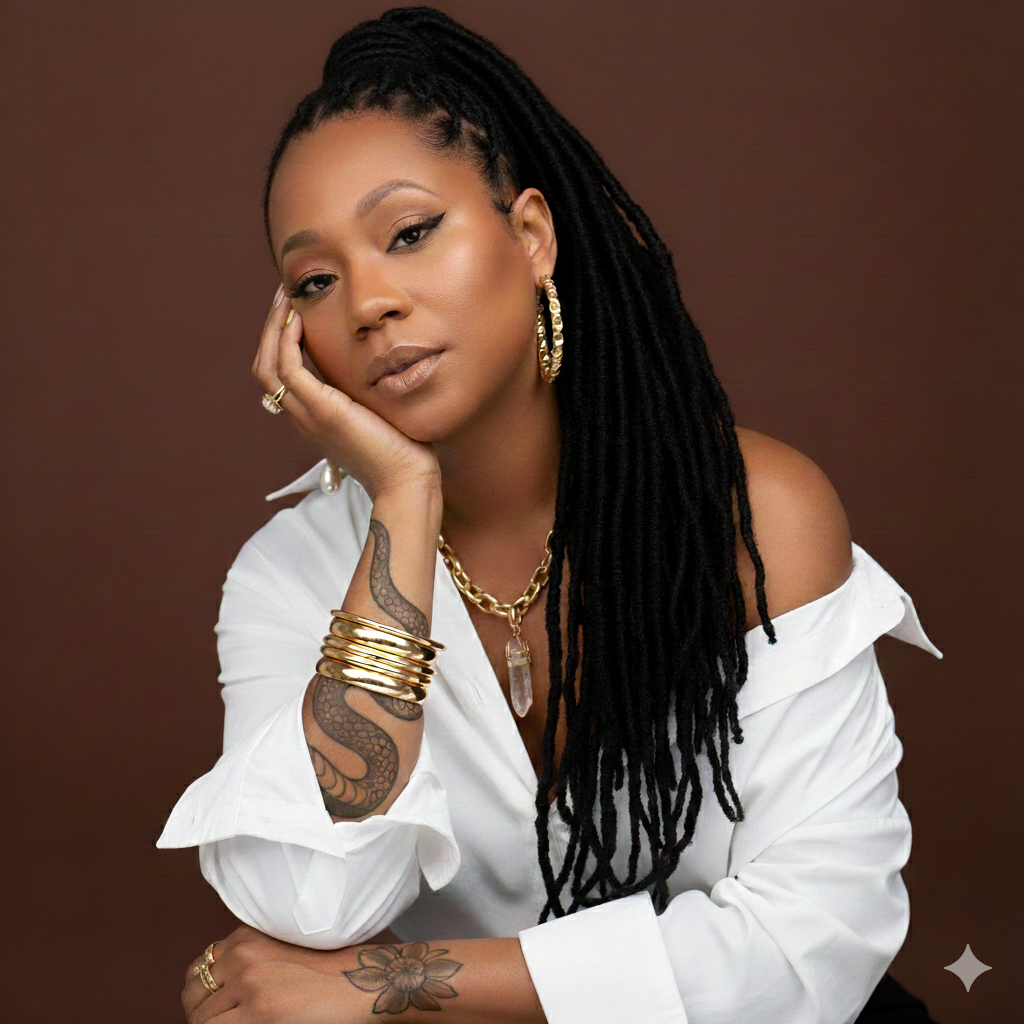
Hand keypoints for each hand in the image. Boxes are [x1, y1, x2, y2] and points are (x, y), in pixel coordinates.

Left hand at [182, 925, 370, 1023]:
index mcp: (245, 939)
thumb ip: (246, 965)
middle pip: (194, 999)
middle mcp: (242, 956)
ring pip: (203, 1021)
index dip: (197, 999)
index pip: (196, 973)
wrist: (357, 981)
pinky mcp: (258, 1011)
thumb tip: (212, 995)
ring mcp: (249, 984)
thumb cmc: (323, 975)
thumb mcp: (277, 955)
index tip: (208, 1012)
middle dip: (201, 1018)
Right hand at [252, 286, 439, 501]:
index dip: (282, 341)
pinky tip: (298, 319)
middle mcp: (303, 417)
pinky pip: (288, 368)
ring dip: (274, 327)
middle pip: (266, 366)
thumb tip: (383, 365)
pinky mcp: (321, 411)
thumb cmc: (405, 451)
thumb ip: (370, 391)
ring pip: (268, 365)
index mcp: (314, 418)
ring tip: (285, 297)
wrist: (407, 481)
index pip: (282, 374)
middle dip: (271, 327)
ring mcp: (307, 415)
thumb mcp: (380, 412)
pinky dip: (287, 341)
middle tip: (283, 294)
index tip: (295, 310)